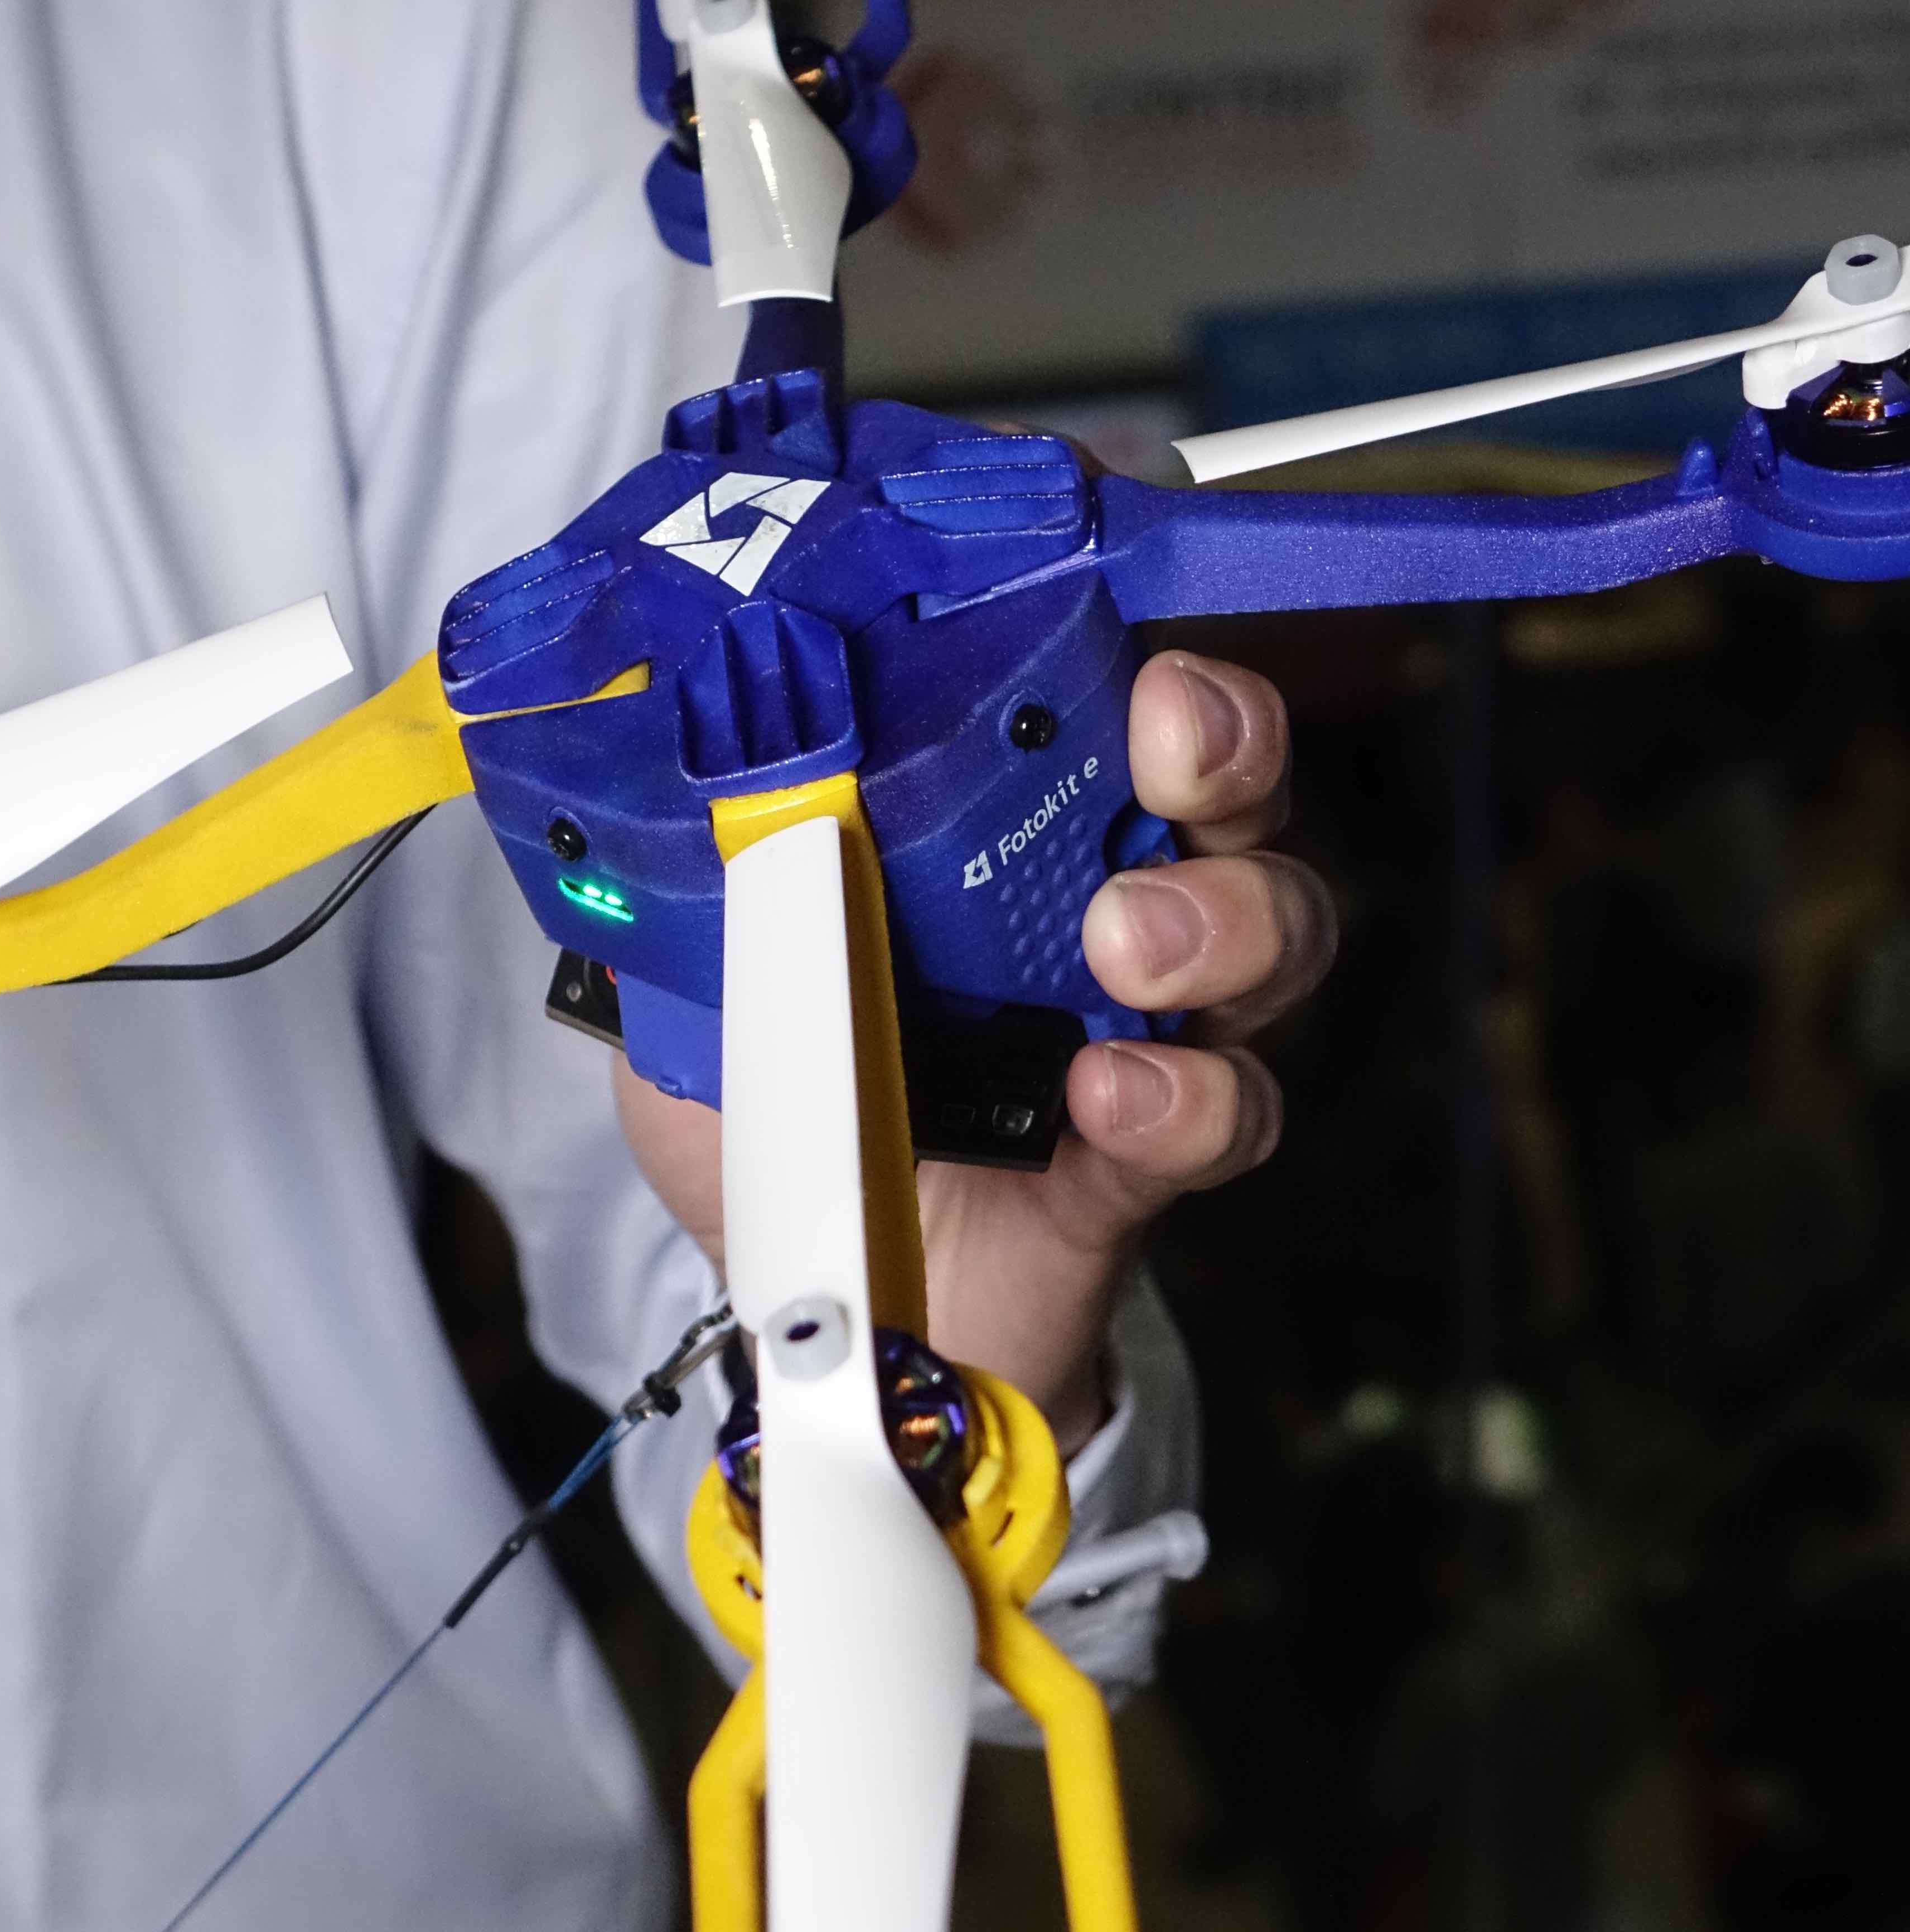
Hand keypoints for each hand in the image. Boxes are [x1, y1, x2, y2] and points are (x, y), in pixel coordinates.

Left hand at [613, 650, 1333, 1458]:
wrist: (812, 1329)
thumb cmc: (773, 1128)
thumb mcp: (693, 990)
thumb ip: (688, 885)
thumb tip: (656, 747)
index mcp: (991, 834)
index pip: (1088, 697)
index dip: (1116, 639)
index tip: (1096, 602)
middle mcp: (1094, 901)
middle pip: (1227, 783)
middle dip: (1223, 739)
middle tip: (1167, 744)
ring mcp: (1142, 1026)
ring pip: (1275, 926)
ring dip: (1222, 917)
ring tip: (1131, 944)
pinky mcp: (1154, 1161)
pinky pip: (1231, 1109)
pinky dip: (1187, 1095)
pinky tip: (1109, 1092)